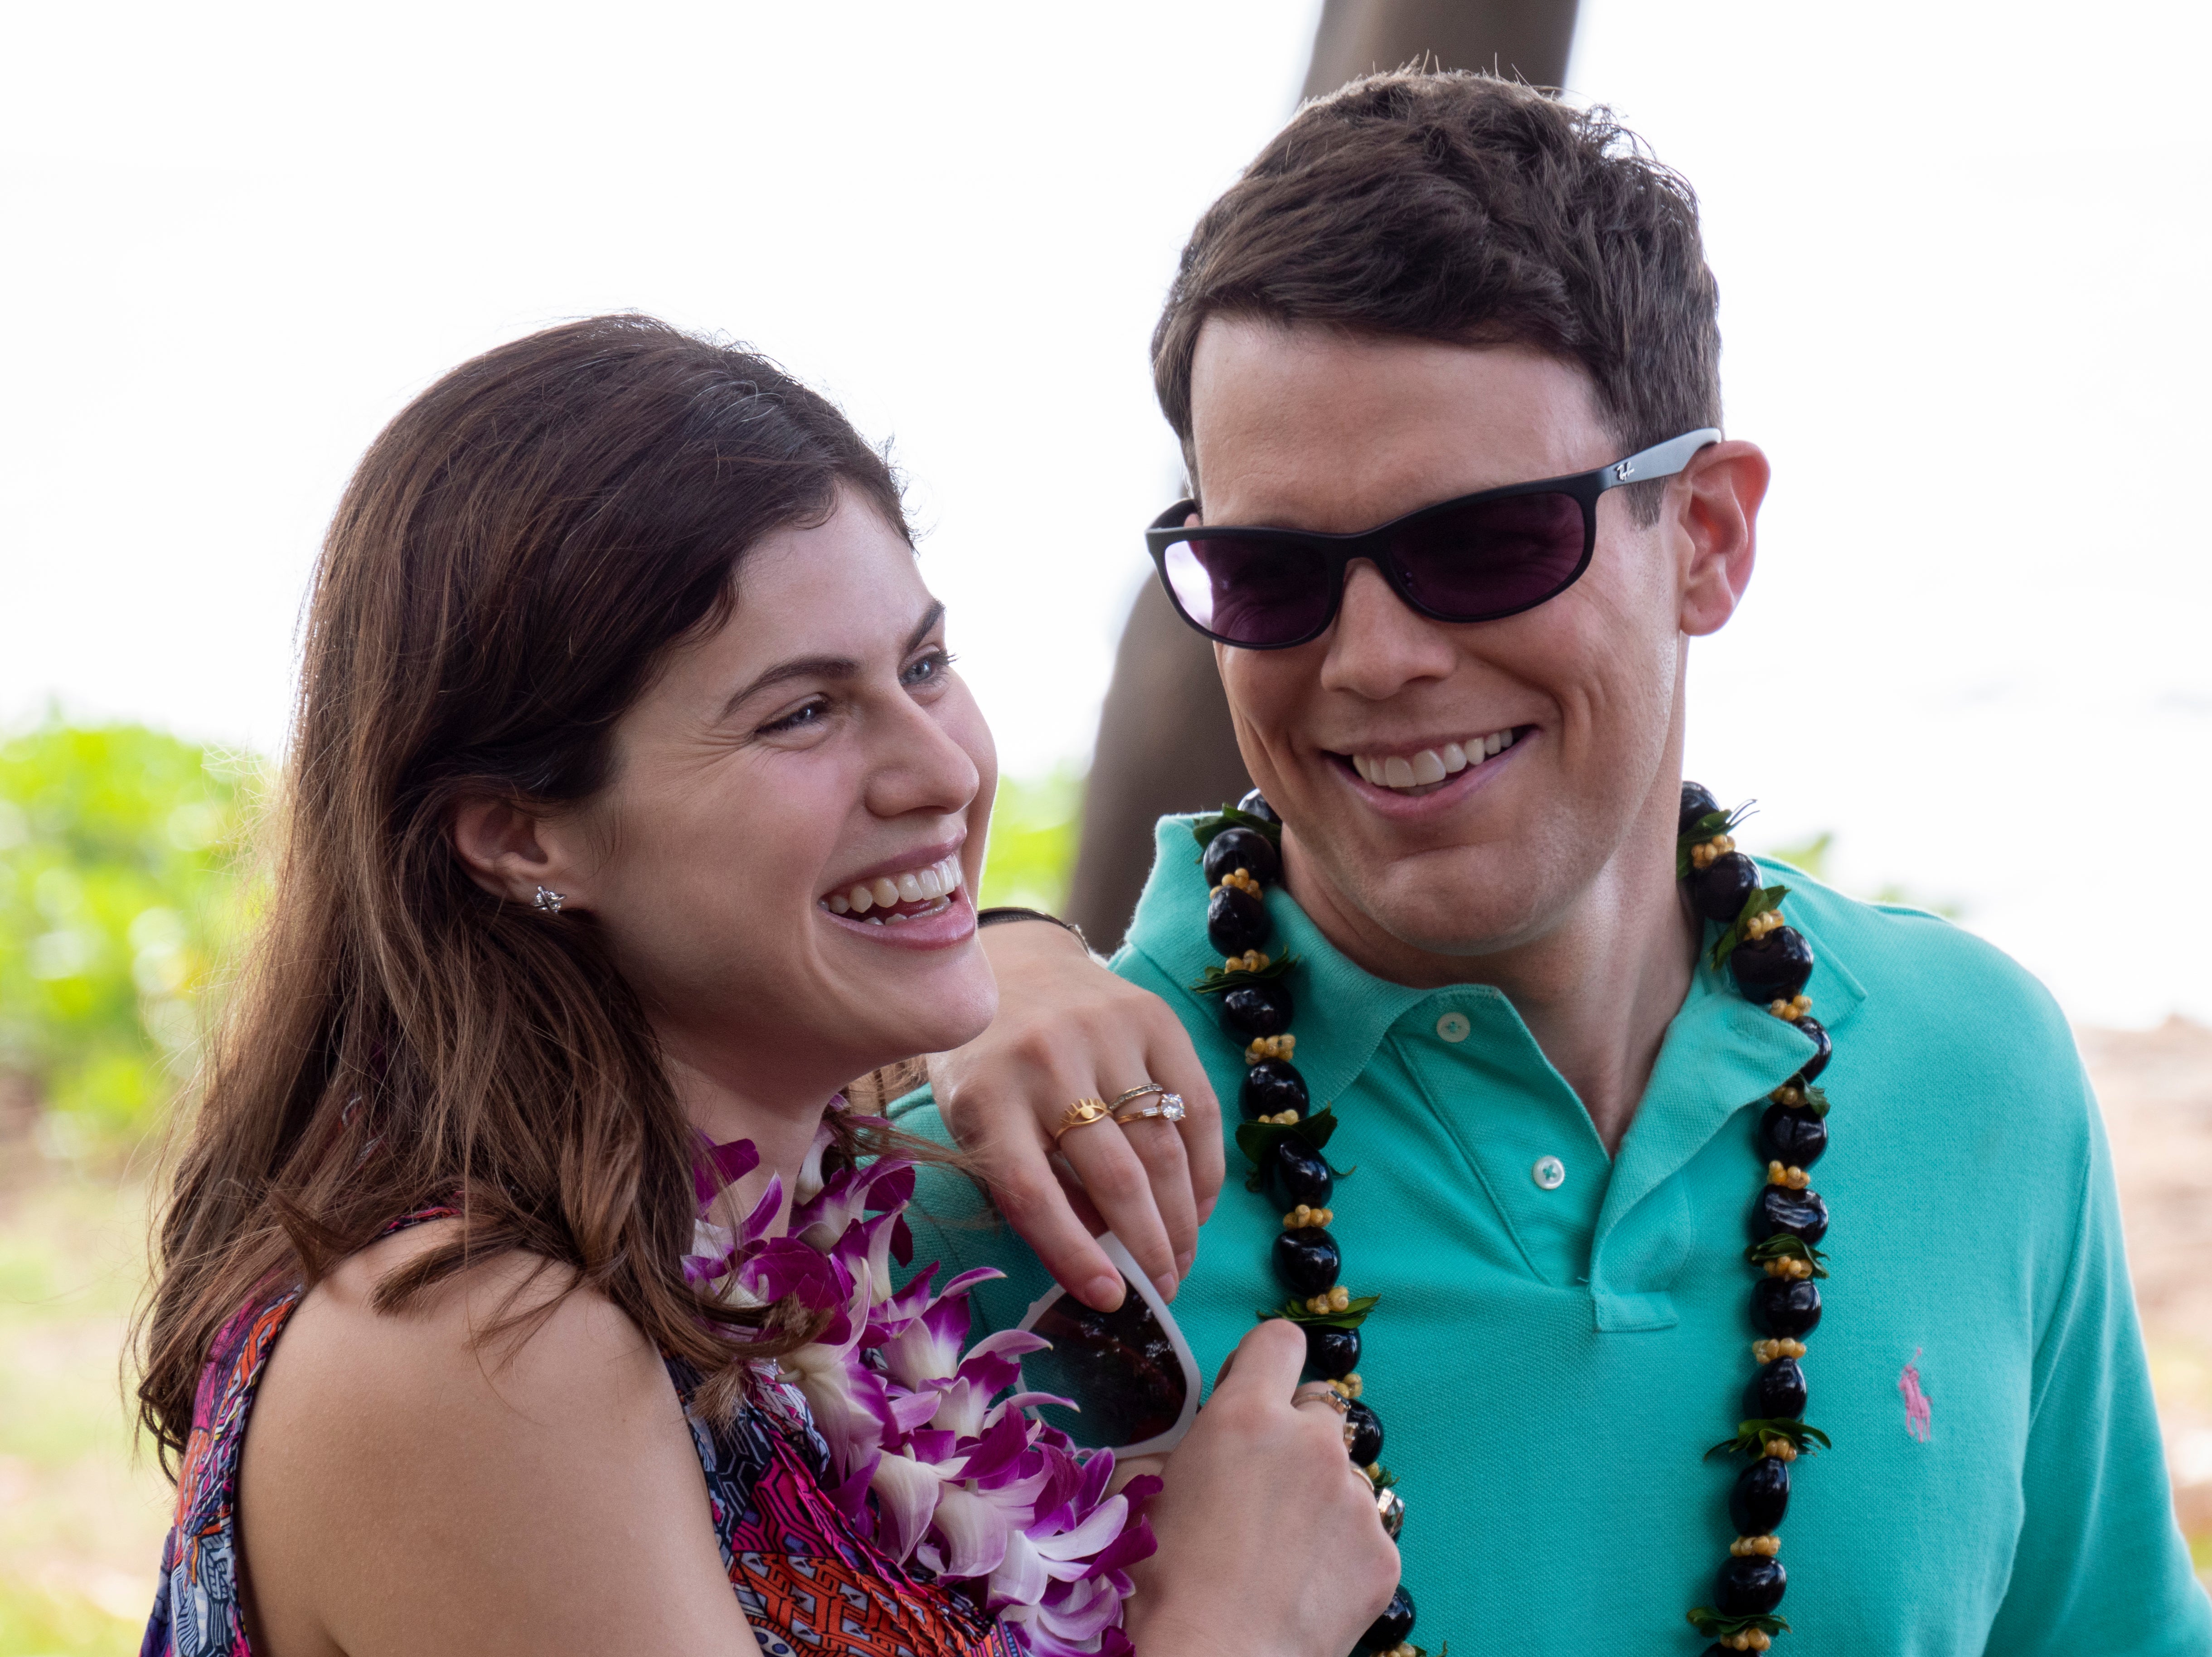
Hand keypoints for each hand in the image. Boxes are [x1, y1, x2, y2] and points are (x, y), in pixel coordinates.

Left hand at [934, 918, 1221, 1309]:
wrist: (1012, 962)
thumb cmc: (986, 1060)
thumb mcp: (976, 1124)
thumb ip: (1025, 1185)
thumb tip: (1099, 1259)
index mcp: (986, 1097)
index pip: (1033, 1194)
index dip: (1074, 1255)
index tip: (1110, 1301)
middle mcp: (1047, 1061)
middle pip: (1113, 1176)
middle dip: (1145, 1249)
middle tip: (1161, 1291)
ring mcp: (1105, 1034)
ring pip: (1162, 1149)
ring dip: (1180, 1220)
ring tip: (1181, 1260)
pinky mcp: (1154, 1019)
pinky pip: (1196, 1107)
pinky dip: (1204, 1168)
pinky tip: (1198, 1206)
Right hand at [1122, 1320, 1399, 1656]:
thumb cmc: (1158, 1581)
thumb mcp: (1140, 1489)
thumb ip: (1171, 1445)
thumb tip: (1184, 1441)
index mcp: (1248, 1415)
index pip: (1281, 1341)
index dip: (1263, 1362)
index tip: (1248, 1393)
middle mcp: (1313, 1443)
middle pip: (1319, 1408)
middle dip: (1292, 1434)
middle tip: (1259, 1487)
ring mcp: (1356, 1499)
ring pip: (1344, 1473)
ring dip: (1318, 1494)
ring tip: (1279, 1547)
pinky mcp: (1382, 1553)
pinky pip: (1365, 1530)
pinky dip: (1340, 1547)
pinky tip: (1303, 1581)